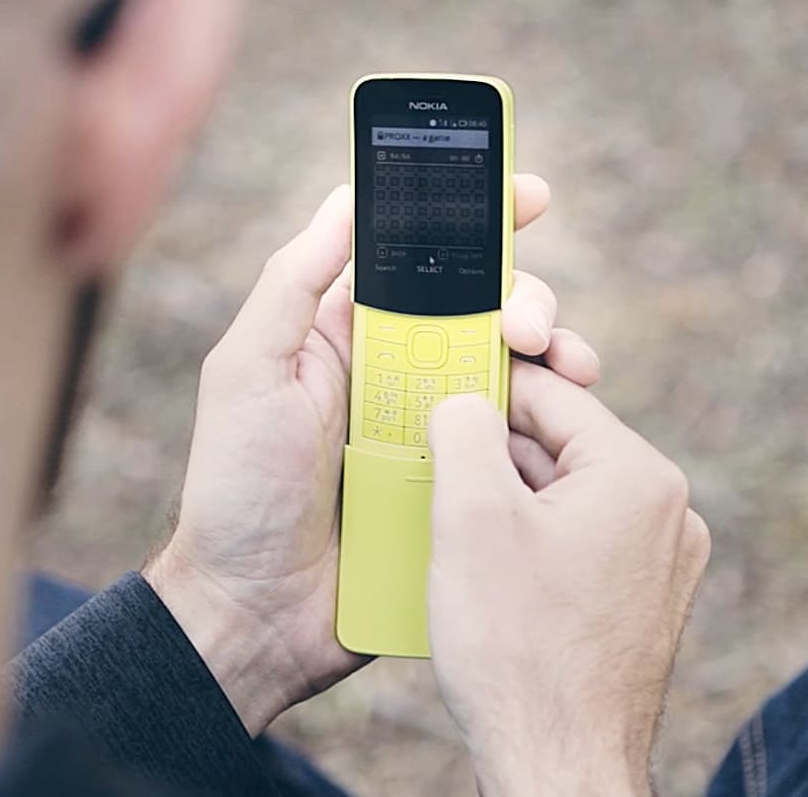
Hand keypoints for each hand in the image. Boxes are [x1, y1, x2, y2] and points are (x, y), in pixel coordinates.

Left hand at [143, 175, 601, 734]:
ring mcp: (437, 433)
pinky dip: (553, 425)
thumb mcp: (249, 369)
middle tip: (531, 326)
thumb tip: (348, 195)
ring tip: (570, 367)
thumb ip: (295, 281)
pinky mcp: (462, 486)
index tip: (530, 198)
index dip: (479, 224)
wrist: (256, 612)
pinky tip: (566, 425)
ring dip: (556, 355)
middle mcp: (401, 374)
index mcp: (352, 334)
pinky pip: (519, 444)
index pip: (425, 262)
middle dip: (526, 298)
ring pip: (515, 374)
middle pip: (485, 313)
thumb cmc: (238, 487)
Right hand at [426, 363, 710, 796]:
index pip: (554, 397)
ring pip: (568, 497)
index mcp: (639, 477)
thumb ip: (464, 431)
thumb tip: (464, 398)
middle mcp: (668, 513)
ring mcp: (662, 563)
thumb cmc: (517, 649)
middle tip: (432, 463)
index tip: (437, 389)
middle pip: (561, 448)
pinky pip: (581, 543)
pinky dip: (533, 542)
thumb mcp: (470, 517)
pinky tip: (486, 568)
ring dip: (509, 500)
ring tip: (451, 523)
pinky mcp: (644, 603)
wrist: (560, 766)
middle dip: (493, 454)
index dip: (486, 389)